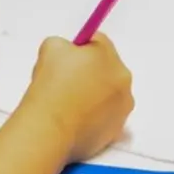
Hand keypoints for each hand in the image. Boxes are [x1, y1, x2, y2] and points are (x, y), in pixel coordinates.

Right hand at [20, 34, 133, 161]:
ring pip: (108, 94)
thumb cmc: (50, 85)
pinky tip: (75, 119)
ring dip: (94, 94)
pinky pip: (105, 117)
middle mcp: (123, 81)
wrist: (49, 128)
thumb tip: (69, 54)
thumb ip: (65, 45)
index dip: (81, 48)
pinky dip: (94, 116)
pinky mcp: (116, 131)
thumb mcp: (51, 46)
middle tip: (66, 82)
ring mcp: (123, 108)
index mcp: (110, 57)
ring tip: (69, 103)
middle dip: (90, 72)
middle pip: (107, 69)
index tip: (67, 59)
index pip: (98, 43)